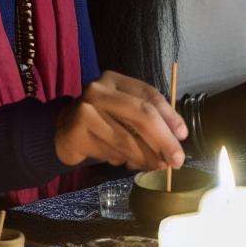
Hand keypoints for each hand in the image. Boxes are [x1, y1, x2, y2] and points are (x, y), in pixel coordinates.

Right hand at [54, 70, 187, 170]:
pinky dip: (122, 160)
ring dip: (146, 157)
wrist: (62, 131)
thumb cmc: (101, 121)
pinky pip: (110, 152)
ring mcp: (85, 109)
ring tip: (155, 166)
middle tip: (177, 160)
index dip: (170, 115)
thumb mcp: (124, 113)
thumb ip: (148, 120)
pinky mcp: (77, 131)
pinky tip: (123, 161)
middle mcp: (99, 90)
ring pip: (127, 139)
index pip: (149, 94)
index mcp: (114, 80)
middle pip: (141, 114)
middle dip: (164, 140)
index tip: (183, 135)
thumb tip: (178, 138)